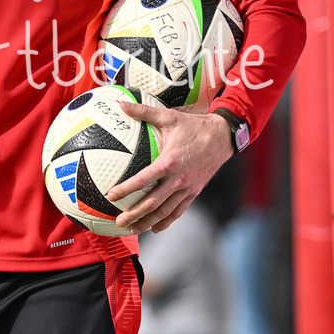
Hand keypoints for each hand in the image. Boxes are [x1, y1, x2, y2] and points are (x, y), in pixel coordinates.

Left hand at [108, 102, 232, 233]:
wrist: (223, 137)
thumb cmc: (193, 126)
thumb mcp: (169, 117)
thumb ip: (143, 112)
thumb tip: (120, 103)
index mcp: (169, 162)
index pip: (143, 180)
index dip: (126, 190)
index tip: (111, 195)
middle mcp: (178, 179)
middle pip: (152, 203)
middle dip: (134, 214)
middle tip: (118, 222)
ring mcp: (187, 188)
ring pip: (165, 212)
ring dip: (147, 222)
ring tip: (131, 229)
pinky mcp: (194, 192)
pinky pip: (179, 211)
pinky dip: (166, 221)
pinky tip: (154, 228)